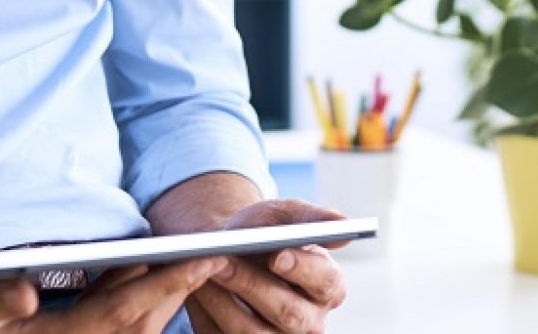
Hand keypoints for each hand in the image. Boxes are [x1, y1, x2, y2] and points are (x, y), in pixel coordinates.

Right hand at [0, 259, 222, 333]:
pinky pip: (90, 325)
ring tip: (186, 264)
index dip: (158, 290)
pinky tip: (132, 283)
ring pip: (114, 329)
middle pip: (123, 327)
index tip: (199, 260)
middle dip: (170, 292)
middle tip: (215, 256)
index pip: (110, 320)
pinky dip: (121, 305)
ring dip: (152, 298)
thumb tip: (25, 294)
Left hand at [180, 200, 349, 333]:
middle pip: (288, 312)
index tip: (277, 256)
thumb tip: (343, 222)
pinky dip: (207, 318)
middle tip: (223, 262)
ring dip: (223, 303)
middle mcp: (311, 322)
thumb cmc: (260, 233)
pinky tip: (193, 294)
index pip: (326, 282)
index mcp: (329, 286)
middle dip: (252, 285)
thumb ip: (311, 218)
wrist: (226, 253)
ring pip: (253, 333)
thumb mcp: (282, 216)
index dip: (302, 269)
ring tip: (202, 276)